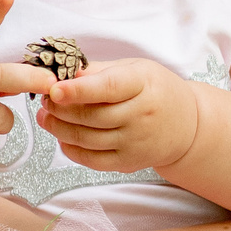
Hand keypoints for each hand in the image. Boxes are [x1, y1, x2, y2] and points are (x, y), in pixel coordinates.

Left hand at [39, 58, 202, 174]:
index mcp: (143, 84)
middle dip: (60, 109)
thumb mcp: (134, 68)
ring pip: (87, 138)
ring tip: (46, 117)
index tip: (54, 89)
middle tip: (44, 100)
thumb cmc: (155, 90)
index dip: (78, 90)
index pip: (107, 88)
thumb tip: (64, 74)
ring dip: (60, 128)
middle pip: (91, 116)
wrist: (187, 125)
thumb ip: (99, 71)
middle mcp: (142, 114)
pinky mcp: (130, 162)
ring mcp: (136, 141)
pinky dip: (71, 150)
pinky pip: (93, 160)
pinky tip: (62, 137)